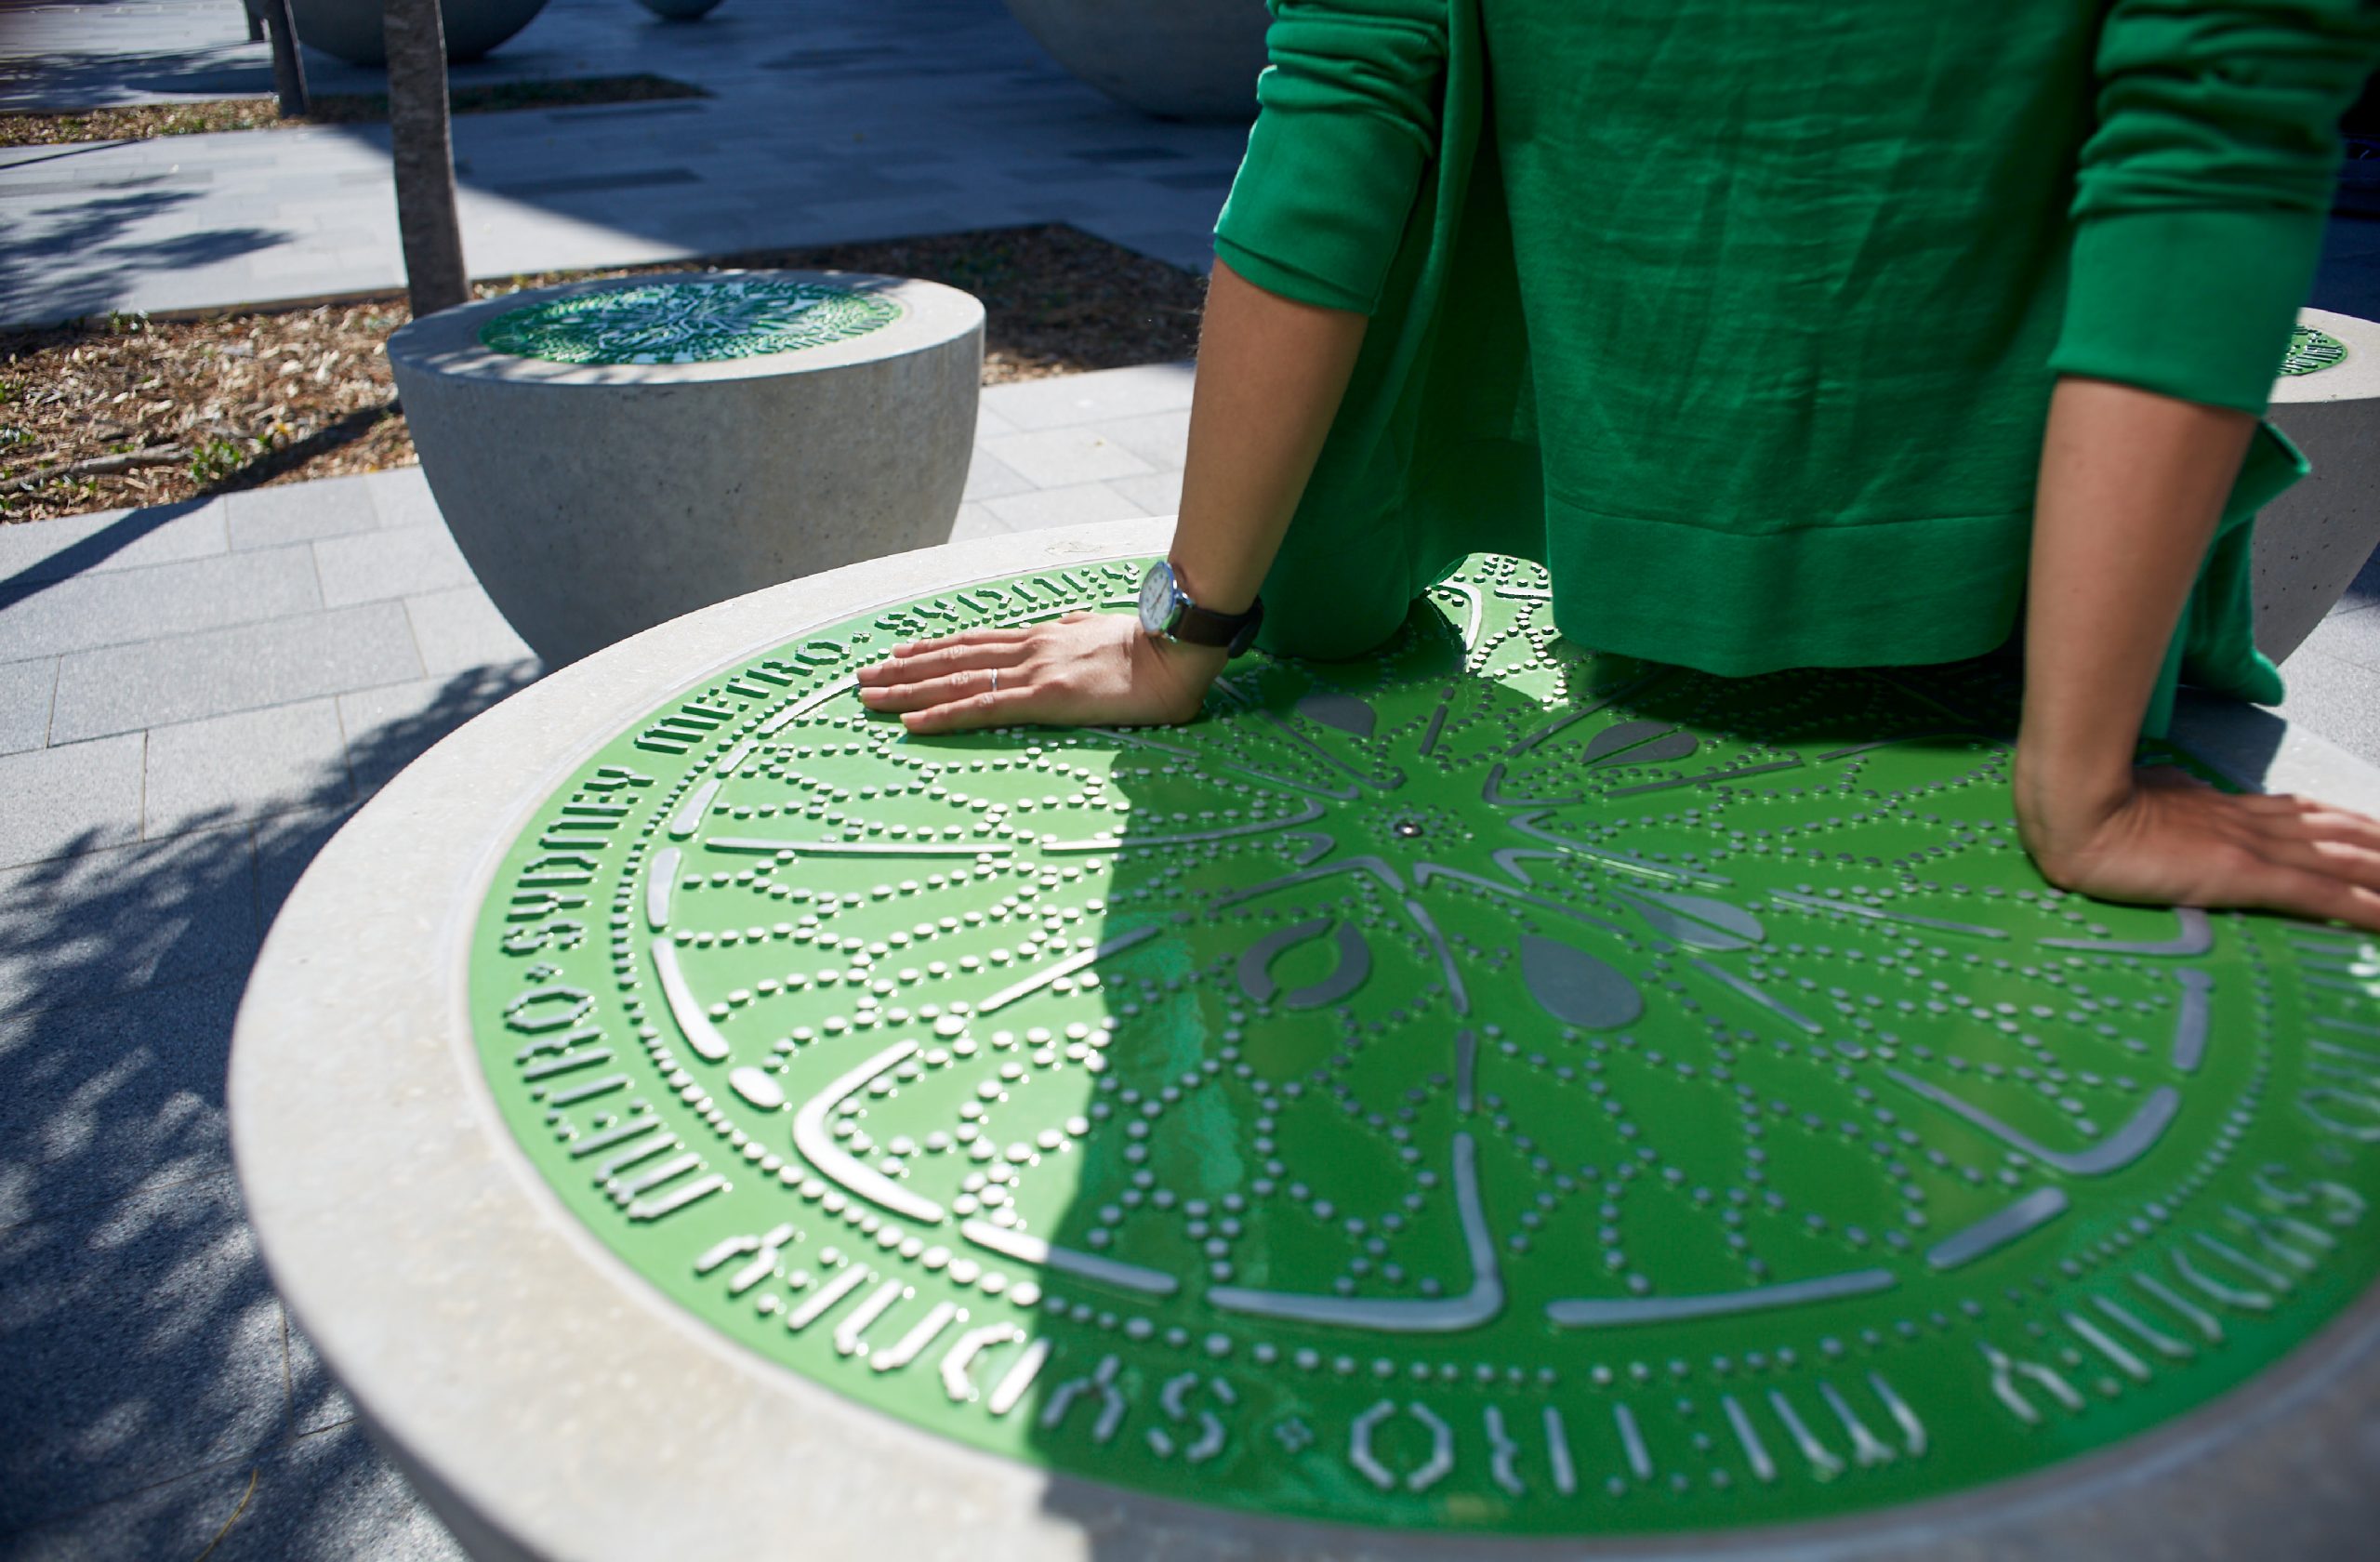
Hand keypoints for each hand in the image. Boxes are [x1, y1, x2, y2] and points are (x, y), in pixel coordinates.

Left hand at [855, 611, 1226, 733]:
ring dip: (907, 691)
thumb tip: (1067, 623)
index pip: (974, 643)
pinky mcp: (1045, 698)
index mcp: (1043, 638)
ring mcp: (1034, 672)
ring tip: (869, 697)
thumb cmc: (1152, 646)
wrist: (1178, 649)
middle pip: (952, 660)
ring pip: (956, 681)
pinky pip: (983, 708)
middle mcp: (1029, 649)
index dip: (932, 650)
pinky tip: (912, 723)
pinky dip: (942, 716)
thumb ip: (1078, 628)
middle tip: (863, 678)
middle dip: (903, 671)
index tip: (898, 655)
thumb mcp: (1104, 630)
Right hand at [2016, 765, 2379, 930]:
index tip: (2376, 832)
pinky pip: (2322, 894)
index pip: (2304, 813)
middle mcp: (2249, 823)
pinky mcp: (2243, 874)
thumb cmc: (2092, 807)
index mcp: (2224, 807)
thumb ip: (2174, 797)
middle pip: (2339, 831)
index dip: (2348, 822)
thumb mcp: (2143, 797)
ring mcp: (2250, 847)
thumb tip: (2184, 789)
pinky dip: (2364, 907)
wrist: (2072, 810)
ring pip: (2344, 858)